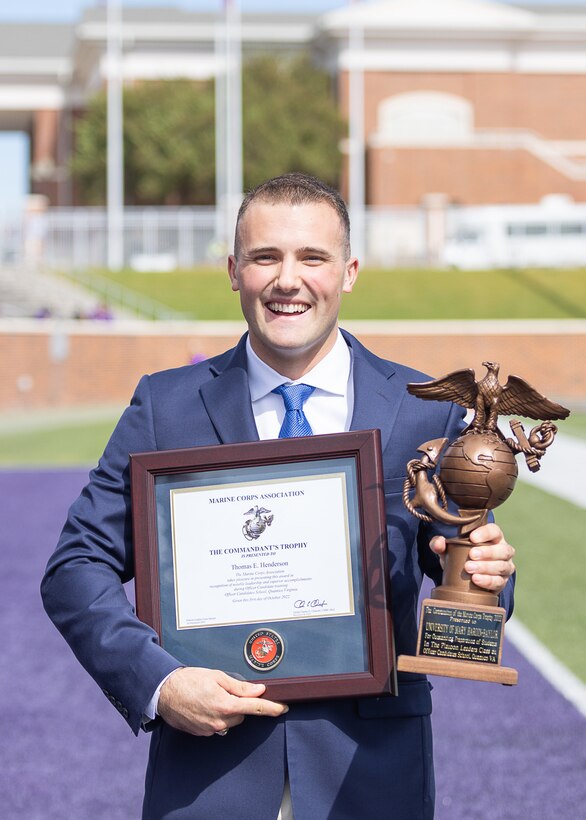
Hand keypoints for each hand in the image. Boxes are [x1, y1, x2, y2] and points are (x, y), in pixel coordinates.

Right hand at [157, 667, 288, 736]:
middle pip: (242, 715)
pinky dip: (215, 716)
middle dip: (239, 704)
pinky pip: (217, 725)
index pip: (256, 708)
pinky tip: (204, 706)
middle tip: (225, 691)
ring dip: (227, 711)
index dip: (272, 708)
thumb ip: (239, 686)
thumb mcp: (217, 677)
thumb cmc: (188, 681)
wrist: (164, 692)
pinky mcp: (202, 733)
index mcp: (226, 705)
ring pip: (230, 721)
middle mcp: (220, 721)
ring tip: (210, 697)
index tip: (283, 708)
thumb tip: (258, 690)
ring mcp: (210, 729)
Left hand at [430, 523, 515, 595]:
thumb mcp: (449, 549)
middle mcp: (503, 551)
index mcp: (493, 537)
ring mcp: (505, 567)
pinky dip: (488, 581)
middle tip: (471, 555)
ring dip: (486, 567)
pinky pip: (499, 582)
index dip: (485, 533)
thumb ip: (440, 544)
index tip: (472, 538)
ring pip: (503, 566)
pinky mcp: (502, 582)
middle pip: (502, 550)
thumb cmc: (460, 557)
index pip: (494, 531)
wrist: (465, 579)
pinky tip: (476, 580)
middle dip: (488, 552)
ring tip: (470, 569)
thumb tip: (438, 543)